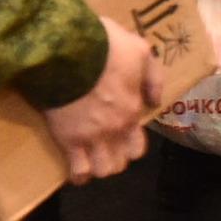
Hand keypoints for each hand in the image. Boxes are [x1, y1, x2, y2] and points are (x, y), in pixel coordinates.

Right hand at [43, 16, 158, 183]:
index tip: (121, 137)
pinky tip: (75, 169)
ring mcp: (91, 137)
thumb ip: (152, 77)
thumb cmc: (103, 46)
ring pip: (102, 170)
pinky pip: (77, 170)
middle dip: (113, 157)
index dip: (130, 146)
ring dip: (97, 166)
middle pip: (120, 162)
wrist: (66, 49)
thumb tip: (154, 101)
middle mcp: (114, 130)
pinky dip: (78, 174)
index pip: (138, 146)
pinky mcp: (67, 139)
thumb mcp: (140, 49)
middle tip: (103, 147)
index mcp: (131, 111)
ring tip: (89, 157)